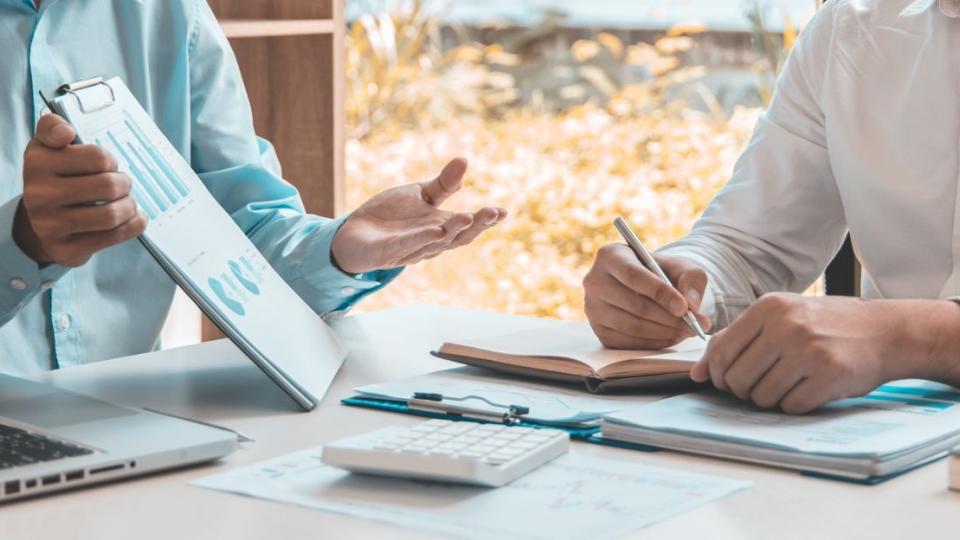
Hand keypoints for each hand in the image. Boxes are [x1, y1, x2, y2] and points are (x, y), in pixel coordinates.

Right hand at [15, 114, 146, 266]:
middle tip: (123, 185)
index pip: (97, 157)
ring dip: (129, 206)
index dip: (110, 160)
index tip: (106, 164)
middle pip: (108, 186)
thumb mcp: (48, 146)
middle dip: (124, 184)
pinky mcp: (65, 249)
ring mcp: (50, 224)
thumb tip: (65, 132)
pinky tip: (134, 218)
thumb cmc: (55, 176)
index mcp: (38, 162)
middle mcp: (38, 194)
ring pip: (111, 214)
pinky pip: (113, 236)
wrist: (40, 222)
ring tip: (127, 202)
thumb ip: (53, 126)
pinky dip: (133, 225)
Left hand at [331, 158, 505, 273]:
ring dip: (452, 231)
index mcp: (441, 227)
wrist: (354, 232)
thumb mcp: (420, 194)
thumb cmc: (390, 216)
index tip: (503, 211)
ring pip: (436, 243)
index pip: (468, 226)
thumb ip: (443, 183)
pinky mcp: (388, 253)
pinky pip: (407, 246)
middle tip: (491, 213)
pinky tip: (435, 230)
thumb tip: (465, 159)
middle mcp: (430, 241)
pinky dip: (421, 239)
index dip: (486, 221)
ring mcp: (411, 250)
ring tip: (468, 217)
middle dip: (476, 225)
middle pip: (458, 237)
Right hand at [583, 244, 710, 348]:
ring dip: (665, 332)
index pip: (634, 275)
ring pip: (633, 327)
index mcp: (610, 256)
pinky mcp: (599, 331)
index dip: (660, 293)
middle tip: (694, 325)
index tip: (685, 308)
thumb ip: (691, 279)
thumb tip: (692, 304)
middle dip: (669, 318)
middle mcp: (594, 281)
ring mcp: (593, 309)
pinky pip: (629, 343)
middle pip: (634, 305)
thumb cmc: (662, 272)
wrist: (646, 287)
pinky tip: (672, 336)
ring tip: (687, 331)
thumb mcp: (681, 266)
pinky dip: (655, 343)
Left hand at [689, 293, 951, 413]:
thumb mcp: (780, 317)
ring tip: (786, 384)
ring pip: (761, 396)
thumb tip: (696, 374)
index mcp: (769, 307)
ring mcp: (808, 350)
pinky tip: (805, 390)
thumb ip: (735, 340)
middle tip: (759, 386)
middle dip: (742, 390)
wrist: (884, 331)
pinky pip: (790, 406)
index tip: (727, 380)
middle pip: (738, 378)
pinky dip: (793, 405)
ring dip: (768, 399)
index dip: (718, 374)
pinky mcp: (828, 375)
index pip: (721, 352)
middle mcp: (786, 326)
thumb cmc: (825, 325)